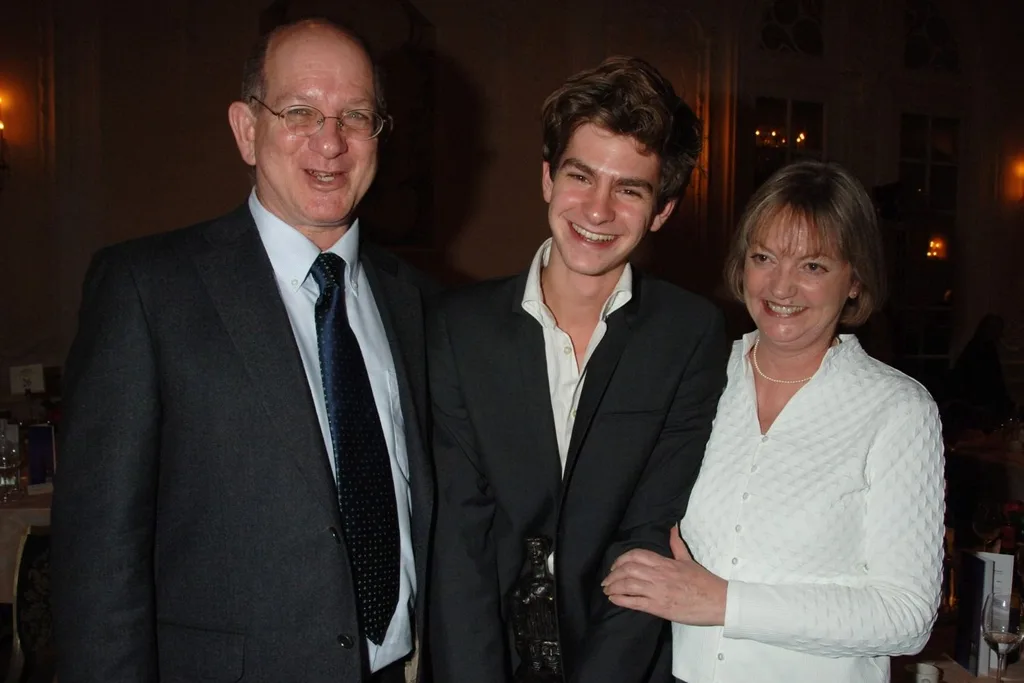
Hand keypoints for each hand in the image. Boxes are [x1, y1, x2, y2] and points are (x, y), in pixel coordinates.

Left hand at [601, 525, 726, 625]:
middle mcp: (659, 575)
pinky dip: (621, 600)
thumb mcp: (688, 559)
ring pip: (629, 585)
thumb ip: (676, 544)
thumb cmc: (704, 582)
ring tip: (607, 590)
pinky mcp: (659, 607)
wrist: (718, 601)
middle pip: (628, 569)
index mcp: (665, 563)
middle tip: (607, 580)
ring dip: (614, 586)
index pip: (637, 555)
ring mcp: (658, 591)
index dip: (622, 559)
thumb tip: (672, 527)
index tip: (616, 565)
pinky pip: (635, 602)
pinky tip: (614, 599)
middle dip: (613, 574)